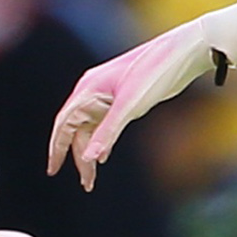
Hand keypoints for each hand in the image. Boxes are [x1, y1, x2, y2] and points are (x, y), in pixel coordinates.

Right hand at [48, 22, 215, 186]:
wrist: (183, 53)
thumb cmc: (155, 72)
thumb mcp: (130, 106)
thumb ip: (108, 133)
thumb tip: (87, 159)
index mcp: (88, 89)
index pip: (64, 123)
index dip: (56, 148)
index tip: (53, 170)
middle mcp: (93, 91)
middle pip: (76, 129)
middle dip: (78, 156)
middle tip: (87, 184)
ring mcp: (108, 94)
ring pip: (91, 128)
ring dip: (91, 151)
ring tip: (92, 177)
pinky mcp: (123, 98)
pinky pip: (104, 123)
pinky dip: (102, 140)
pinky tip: (104, 156)